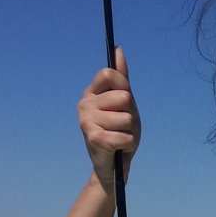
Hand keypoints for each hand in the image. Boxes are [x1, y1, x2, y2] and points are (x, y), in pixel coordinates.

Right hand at [77, 46, 141, 186]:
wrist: (112, 167)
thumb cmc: (119, 132)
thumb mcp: (124, 104)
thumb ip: (121, 79)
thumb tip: (118, 49)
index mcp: (91, 93)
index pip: (109, 74)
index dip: (124, 86)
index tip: (124, 101)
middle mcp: (85, 104)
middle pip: (122, 97)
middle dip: (131, 114)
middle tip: (122, 126)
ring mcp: (87, 121)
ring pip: (127, 118)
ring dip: (130, 131)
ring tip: (120, 137)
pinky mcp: (94, 138)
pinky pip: (126, 136)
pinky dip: (128, 144)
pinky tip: (118, 148)